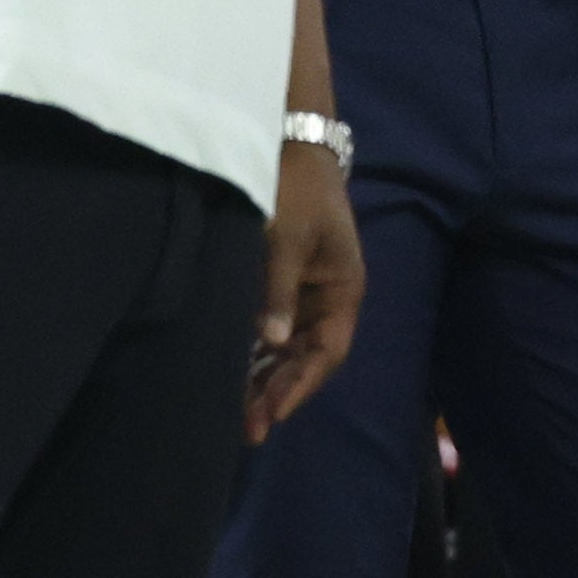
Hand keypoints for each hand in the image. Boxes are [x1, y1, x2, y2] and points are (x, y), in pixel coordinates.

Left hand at [246, 141, 365, 441]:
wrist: (290, 147)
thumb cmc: (295, 191)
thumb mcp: (287, 240)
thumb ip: (278, 291)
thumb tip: (272, 342)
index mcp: (343, 291)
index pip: (326, 352)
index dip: (300, 386)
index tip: (273, 414)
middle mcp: (329, 298)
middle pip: (306, 357)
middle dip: (279, 392)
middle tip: (248, 430)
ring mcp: (307, 292)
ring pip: (288, 347)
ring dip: (266, 378)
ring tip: (238, 414)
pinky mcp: (284, 282)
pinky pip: (272, 328)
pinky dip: (255, 353)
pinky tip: (233, 374)